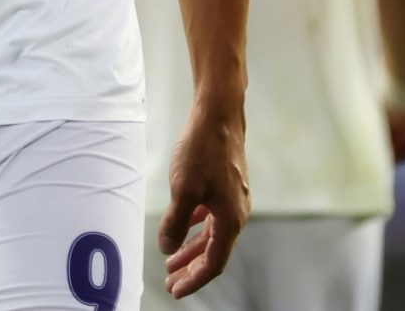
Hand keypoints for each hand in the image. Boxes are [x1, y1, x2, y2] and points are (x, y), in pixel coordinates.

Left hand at [157, 95, 248, 297]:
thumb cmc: (203, 149)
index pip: (214, 262)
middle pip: (214, 251)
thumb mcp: (183, 189)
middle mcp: (237, 212)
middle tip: (170, 281)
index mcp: (231, 219)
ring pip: (212, 233)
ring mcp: (233, 197)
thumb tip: (167, 248)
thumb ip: (175, 222)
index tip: (175, 290)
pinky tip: (183, 225)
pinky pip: (211, 215)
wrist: (219, 114)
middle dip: (191, 268)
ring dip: (192, 247)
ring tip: (171, 259)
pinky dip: (197, 226)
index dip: (194, 279)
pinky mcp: (226, 184)